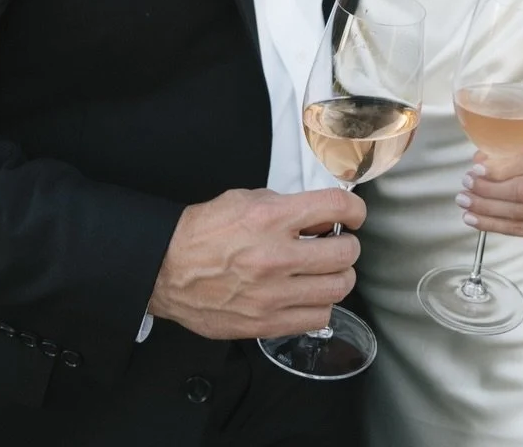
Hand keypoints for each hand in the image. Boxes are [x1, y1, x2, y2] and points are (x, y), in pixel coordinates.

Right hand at [149, 187, 364, 339]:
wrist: (168, 269)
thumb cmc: (204, 233)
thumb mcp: (246, 199)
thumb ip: (287, 205)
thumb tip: (320, 217)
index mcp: (271, 218)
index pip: (336, 208)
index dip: (354, 210)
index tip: (353, 216)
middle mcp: (276, 257)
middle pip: (345, 253)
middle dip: (346, 245)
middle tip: (337, 244)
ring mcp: (273, 295)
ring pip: (338, 288)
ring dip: (338, 277)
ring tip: (324, 271)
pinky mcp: (266, 323)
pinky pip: (318, 318)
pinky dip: (321, 305)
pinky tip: (308, 294)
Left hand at [458, 143, 522, 249]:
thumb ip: (507, 156)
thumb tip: (478, 161)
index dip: (499, 168)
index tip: (476, 170)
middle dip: (490, 189)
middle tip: (466, 186)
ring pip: (519, 213)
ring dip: (487, 209)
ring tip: (466, 204)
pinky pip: (520, 230)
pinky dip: (494, 225)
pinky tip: (475, 220)